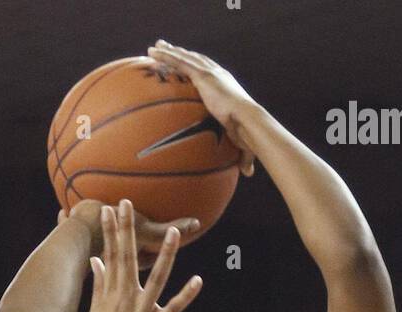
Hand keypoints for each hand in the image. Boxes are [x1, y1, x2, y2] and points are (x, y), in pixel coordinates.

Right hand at [86, 200, 201, 311]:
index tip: (110, 209)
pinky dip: (186, 295)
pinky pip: (174, 308)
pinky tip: (198, 280)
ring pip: (156, 279)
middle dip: (127, 230)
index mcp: (111, 296)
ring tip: (174, 234)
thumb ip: (99, 286)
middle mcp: (125, 300)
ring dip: (166, 256)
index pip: (110, 256)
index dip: (111, 232)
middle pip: (127, 259)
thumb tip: (96, 261)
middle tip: (128, 204)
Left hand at [148, 40, 256, 175]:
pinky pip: (179, 63)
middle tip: (166, 49)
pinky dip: (166, 57)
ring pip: (184, 58)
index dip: (199, 68)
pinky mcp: (203, 75)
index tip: (189, 65)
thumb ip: (242, 156)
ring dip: (169, 51)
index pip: (209, 73)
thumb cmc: (249, 132)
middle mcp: (217, 74)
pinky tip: (152, 53)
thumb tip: (247, 174)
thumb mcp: (243, 142)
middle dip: (181, 53)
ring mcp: (209, 73)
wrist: (248, 121)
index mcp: (226, 85)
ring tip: (154, 47)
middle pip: (195, 60)